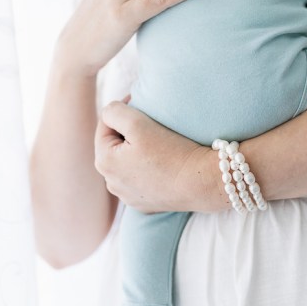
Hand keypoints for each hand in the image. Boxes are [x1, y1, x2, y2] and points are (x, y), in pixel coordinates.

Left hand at [94, 100, 223, 213]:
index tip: (140, 101)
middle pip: (114, 146)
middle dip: (127, 131)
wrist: (202, 183)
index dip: (122, 109)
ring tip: (157, 142)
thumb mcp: (138, 123)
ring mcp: (128, 197)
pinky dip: (147, 169)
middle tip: (149, 121)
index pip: (105, 125)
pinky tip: (163, 163)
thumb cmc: (171, 152)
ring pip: (126, 164)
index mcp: (104, 162)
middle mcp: (112, 184)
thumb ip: (113, 112)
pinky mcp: (145, 205)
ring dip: (136, 151)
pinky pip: (140, 180)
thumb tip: (108, 113)